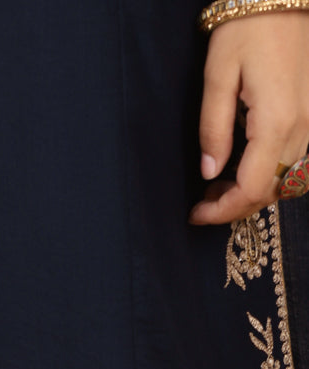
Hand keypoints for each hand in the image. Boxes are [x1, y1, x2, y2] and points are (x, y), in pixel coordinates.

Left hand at [190, 13, 308, 224]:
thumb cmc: (249, 28)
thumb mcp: (218, 76)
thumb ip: (213, 129)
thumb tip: (209, 172)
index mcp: (276, 122)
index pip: (252, 189)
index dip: (222, 211)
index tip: (196, 215)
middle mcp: (302, 127)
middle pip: (272, 191)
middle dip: (235, 207)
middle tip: (202, 203)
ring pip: (286, 179)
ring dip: (252, 192)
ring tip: (217, 187)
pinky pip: (294, 160)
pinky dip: (269, 174)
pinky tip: (242, 167)